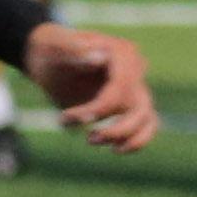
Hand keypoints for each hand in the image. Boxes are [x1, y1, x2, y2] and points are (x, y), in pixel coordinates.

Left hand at [25, 21, 154, 151]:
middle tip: (85, 137)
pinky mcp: (131, 103)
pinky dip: (138, 140)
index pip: (122, 87)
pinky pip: (147, 124)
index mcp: (122, 52)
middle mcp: (135, 69)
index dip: (99, 108)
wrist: (49, 57)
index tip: (67, 118)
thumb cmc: (52, 50)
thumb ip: (76, 51)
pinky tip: (115, 149)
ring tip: (91, 140)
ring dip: (124, 136)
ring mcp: (135, 87)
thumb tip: (99, 59)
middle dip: (112, 127)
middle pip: (136, 106)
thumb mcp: (56, 48)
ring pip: (146, 118)